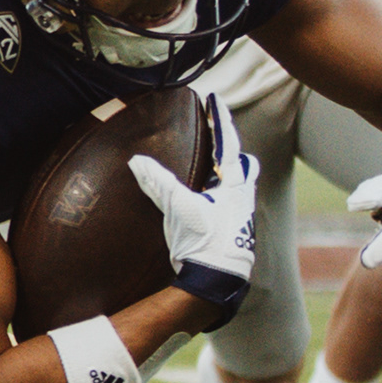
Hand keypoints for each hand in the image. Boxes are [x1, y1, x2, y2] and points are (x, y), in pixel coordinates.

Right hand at [129, 136, 257, 316]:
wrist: (217, 282)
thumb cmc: (203, 243)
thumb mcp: (178, 209)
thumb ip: (158, 183)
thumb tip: (136, 161)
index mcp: (233, 186)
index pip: (228, 144)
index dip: (220, 120)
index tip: (215, 101)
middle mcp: (243, 199)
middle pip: (245, 166)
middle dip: (233, 152)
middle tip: (220, 140)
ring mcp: (242, 219)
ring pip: (241, 188)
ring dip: (229, 176)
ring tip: (213, 172)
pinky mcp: (236, 235)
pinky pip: (233, 207)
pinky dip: (223, 197)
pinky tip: (210, 206)